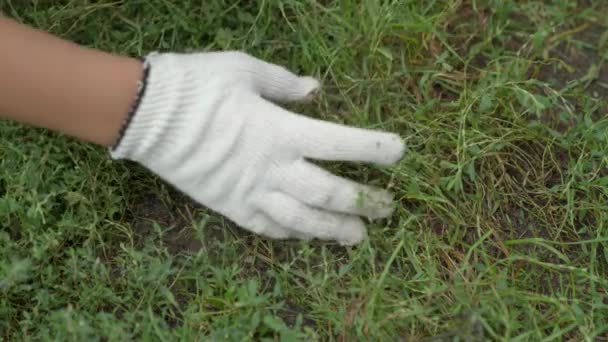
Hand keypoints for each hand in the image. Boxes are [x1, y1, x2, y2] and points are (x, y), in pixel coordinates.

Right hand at [111, 51, 403, 244]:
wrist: (146, 114)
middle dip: (363, 201)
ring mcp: (250, 192)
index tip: (399, 152)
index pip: (340, 143)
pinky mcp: (229, 206)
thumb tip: (314, 90)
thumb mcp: (244, 70)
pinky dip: (289, 234)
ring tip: (357, 238)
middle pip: (328, 193)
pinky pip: (265, 227)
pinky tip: (305, 236)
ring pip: (301, 221)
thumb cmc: (197, 84)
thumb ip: (284, 83)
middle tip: (387, 207)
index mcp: (280, 130)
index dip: (374, 149)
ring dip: (333, 231)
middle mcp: (272, 168)